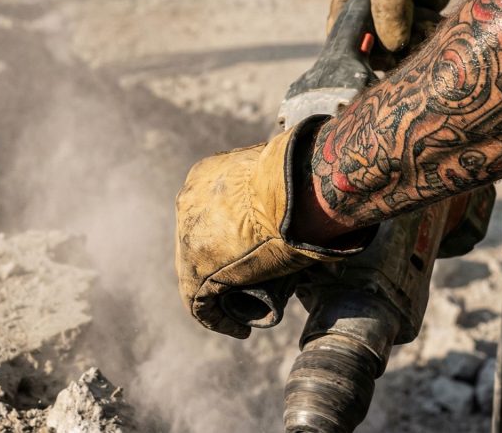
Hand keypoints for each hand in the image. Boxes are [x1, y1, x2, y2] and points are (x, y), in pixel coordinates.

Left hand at [175, 123, 356, 337]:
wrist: (302, 193)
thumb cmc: (303, 177)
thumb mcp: (283, 174)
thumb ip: (284, 182)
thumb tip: (312, 192)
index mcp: (204, 176)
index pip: (212, 211)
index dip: (229, 232)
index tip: (251, 246)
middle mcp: (188, 204)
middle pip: (201, 241)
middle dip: (224, 260)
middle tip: (254, 276)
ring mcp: (188, 239)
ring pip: (197, 272)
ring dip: (223, 291)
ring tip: (249, 305)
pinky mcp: (197, 272)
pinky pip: (201, 305)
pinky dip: (220, 319)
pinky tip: (241, 328)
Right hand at [328, 0, 482, 50]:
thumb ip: (390, 5)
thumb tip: (393, 45)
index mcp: (345, 4)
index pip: (343, 44)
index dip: (361, 54)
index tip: (386, 52)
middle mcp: (363, 20)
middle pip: (371, 56)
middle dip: (392, 52)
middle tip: (411, 38)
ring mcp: (388, 27)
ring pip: (395, 56)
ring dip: (412, 49)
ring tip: (425, 25)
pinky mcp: (411, 31)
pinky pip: (414, 50)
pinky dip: (425, 44)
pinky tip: (433, 27)